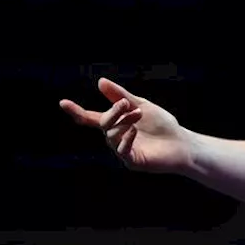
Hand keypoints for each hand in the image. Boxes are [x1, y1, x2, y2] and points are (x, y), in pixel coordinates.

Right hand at [59, 77, 192, 173]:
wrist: (182, 142)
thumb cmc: (162, 125)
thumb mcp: (141, 105)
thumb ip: (121, 96)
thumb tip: (101, 82)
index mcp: (115, 124)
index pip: (91, 118)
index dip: (77, 111)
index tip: (63, 102)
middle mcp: (115, 138)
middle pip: (104, 124)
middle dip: (113, 112)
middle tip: (128, 104)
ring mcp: (122, 151)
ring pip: (112, 136)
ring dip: (124, 122)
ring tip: (138, 113)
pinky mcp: (132, 161)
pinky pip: (122, 151)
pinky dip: (126, 139)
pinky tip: (134, 130)